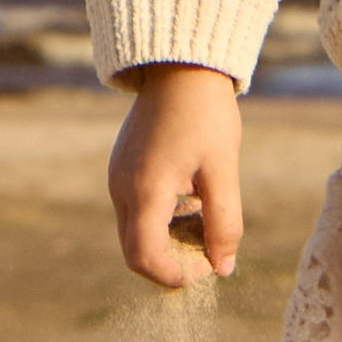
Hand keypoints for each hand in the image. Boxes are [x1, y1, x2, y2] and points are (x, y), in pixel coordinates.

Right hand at [109, 62, 243, 285]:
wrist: (181, 66)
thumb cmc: (206, 115)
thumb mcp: (223, 170)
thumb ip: (224, 222)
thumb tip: (224, 267)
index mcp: (145, 191)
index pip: (144, 258)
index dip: (175, 276)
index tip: (208, 267)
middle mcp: (121, 188)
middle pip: (135, 251)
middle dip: (171, 262)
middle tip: (209, 251)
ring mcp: (117, 177)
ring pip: (134, 232)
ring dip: (167, 241)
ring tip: (205, 221)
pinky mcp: (121, 168)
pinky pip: (134, 210)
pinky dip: (160, 221)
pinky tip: (191, 200)